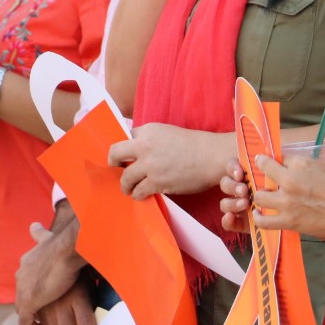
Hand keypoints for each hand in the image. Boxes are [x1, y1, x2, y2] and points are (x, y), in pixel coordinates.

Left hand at [17, 218, 85, 324]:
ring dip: (33, 316)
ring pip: (21, 308)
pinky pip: (25, 321)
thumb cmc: (65, 244)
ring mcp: (22, 290)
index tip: (43, 293)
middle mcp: (21, 275)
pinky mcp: (28, 303)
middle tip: (45, 310)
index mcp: (27, 261)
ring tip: (45, 323)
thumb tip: (35, 226)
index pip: (24, 278)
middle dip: (31, 302)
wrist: (66, 250)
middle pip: (21, 294)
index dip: (33, 288)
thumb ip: (40, 234)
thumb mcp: (48, 237)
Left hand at [107, 123, 233, 199]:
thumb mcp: (168, 132)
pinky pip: (138, 191)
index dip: (126, 148)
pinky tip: (141, 194)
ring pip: (125, 178)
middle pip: (115, 154)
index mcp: (149, 130)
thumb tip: (136, 150)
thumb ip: (150, 139)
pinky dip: (138, 194)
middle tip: (117, 169)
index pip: (126, 136)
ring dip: (125, 185)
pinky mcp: (156, 182)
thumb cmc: (194, 145)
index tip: (125, 156)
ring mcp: (150, 165)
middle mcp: (145, 146)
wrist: (211, 157)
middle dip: (113, 163)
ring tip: (128, 188)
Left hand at [225, 148, 324, 238]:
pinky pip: (264, 221)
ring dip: (260, 195)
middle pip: (262, 173)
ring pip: (258, 196)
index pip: (279, 157)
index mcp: (301, 163)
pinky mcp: (289, 221)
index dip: (277, 160)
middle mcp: (289, 181)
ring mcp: (287, 203)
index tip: (275, 162)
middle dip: (263, 175)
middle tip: (267, 180)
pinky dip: (259, 218)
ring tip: (264, 197)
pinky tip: (261, 215)